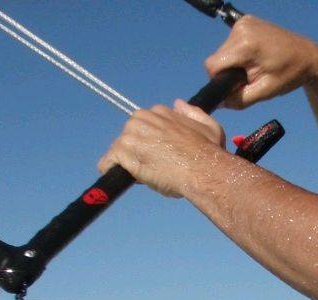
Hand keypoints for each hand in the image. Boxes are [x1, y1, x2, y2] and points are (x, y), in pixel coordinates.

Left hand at [97, 100, 226, 197]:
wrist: (202, 170)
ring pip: (119, 149)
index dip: (150, 141)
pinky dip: (111, 171)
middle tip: (152, 166)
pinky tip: (121, 178)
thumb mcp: (210, 126)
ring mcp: (131, 135)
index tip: (158, 153)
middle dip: (136, 150)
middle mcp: (144, 119)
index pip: (145, 124)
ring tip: (142, 175)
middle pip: (129, 135)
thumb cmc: (209, 153)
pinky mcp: (123, 152)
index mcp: (161, 112)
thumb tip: (178, 104)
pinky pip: (107, 162)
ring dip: (126, 162)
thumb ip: (193, 113)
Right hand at [205, 16, 317, 108]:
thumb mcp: (264, 92)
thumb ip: (239, 100)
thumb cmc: (289, 75)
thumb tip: (219, 103)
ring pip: (223, 51)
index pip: (213, 66)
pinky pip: (231, 43)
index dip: (220, 80)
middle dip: (228, 72)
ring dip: (233, 63)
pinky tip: (255, 57)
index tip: (237, 86)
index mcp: (246, 45)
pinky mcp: (245, 21)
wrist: (307, 56)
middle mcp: (241, 29)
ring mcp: (243, 23)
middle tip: (250, 77)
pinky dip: (238, 53)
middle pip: (217, 58)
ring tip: (255, 67)